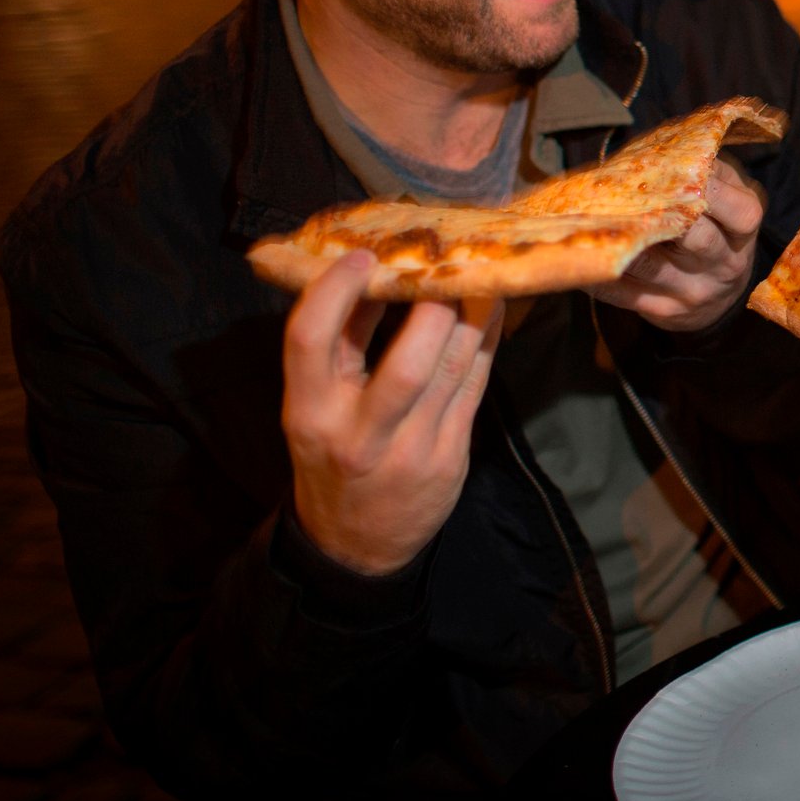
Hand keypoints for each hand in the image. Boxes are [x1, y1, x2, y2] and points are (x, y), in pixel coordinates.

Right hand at [281, 251, 502, 576]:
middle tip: (443, 264)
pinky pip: (475, 384)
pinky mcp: (451, 457)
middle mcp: (358, 435)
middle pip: (406, 361)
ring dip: (471, 314)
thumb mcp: (312, 406)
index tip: (362, 256)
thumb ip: (339, 344)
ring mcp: (411, 450)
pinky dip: (486, 339)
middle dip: (433, 306)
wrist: (355, 544)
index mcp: (307, 414)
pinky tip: (492, 308)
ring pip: (451, 369)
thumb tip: (375, 270)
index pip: (309, 341)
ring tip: (476, 274)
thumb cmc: (331, 455)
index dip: (334, 291)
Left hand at [582, 158, 766, 331]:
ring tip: (590, 213)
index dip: (710, 189)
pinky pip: (621, 291)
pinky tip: (581, 250)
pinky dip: (597, 270)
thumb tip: (659, 152)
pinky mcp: (661, 311)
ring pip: (649, 263)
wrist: (717, 295)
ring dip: (619, 237)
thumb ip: (706, 174)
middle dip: (660, 210)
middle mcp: (724, 265)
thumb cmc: (714, 228)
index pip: (739, 211)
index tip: (681, 169)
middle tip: (628, 187)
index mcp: (742, 231)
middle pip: (695, 238)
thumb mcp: (726, 199)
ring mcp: (692, 292)